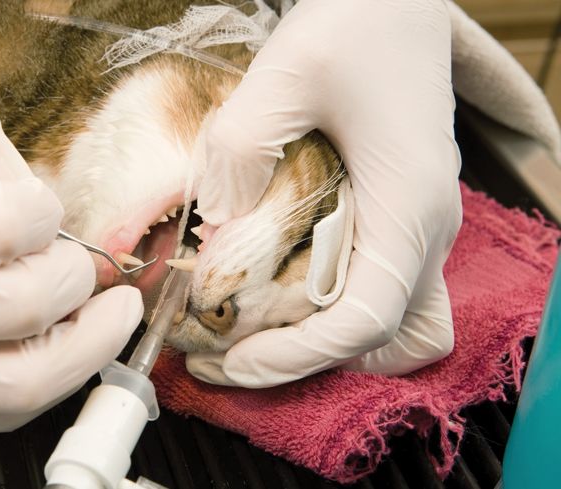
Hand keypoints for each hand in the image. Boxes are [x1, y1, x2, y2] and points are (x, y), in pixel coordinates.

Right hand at [0, 104, 142, 443]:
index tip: (36, 215)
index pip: (6, 225)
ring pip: (29, 378)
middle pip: (27, 301)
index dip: (43, 215)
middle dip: (71, 276)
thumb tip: (36, 193)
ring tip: (113, 313)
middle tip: (72, 264)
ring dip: (92, 343)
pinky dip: (49, 379)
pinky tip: (63, 347)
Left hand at [190, 0, 460, 385]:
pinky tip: (285, 286)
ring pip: (396, 325)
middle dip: (312, 359)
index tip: (235, 360)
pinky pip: (384, 289)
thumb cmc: (355, 25)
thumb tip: (216, 222)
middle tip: (239, 353)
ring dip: (331, 341)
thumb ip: (242, 148)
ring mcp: (421, 223)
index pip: (366, 319)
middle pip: (387, 340)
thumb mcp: (286, 74)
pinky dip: (338, 309)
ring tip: (260, 330)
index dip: (299, 355)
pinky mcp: (404, 212)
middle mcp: (427, 227)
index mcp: (409, 203)